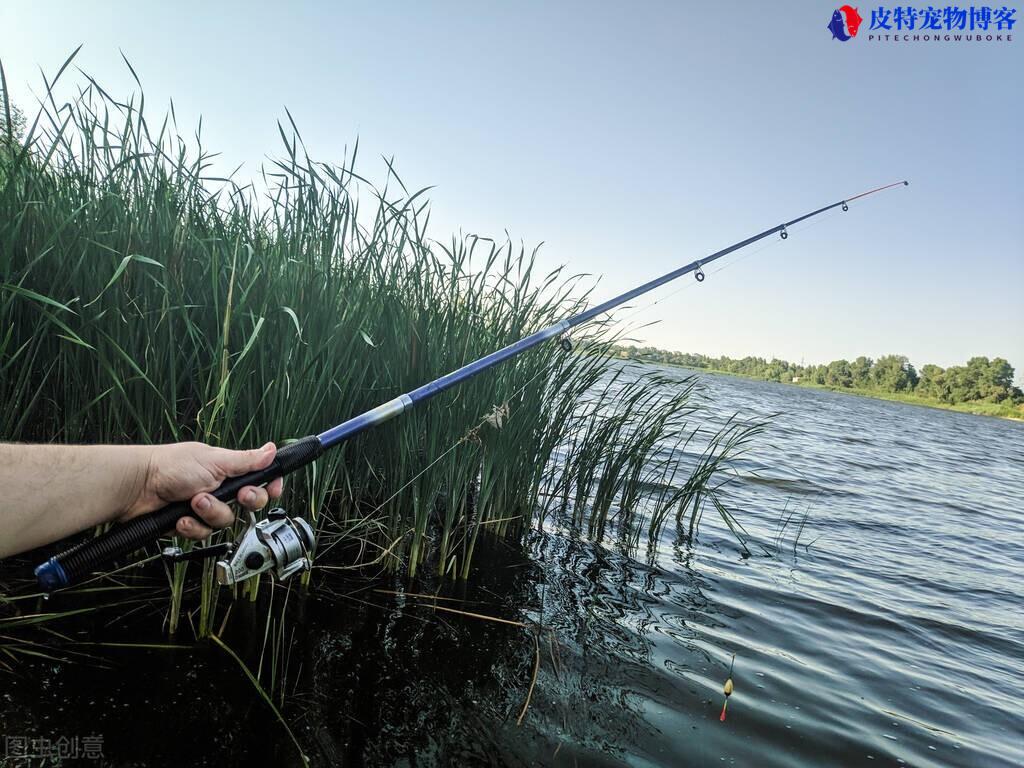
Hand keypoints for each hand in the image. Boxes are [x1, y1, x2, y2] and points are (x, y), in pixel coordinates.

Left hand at [123, 441, 284, 539]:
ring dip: (210, 513)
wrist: (137, 487)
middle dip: (243, 501)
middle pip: (248, 505)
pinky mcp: (190, 524)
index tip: (272, 488)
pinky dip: (192, 526)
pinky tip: (181, 517)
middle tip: (237, 495)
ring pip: (225, 522)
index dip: (268, 487)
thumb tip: (271, 450)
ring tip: (193, 502)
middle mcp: (219, 489)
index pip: (259, 480)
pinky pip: (203, 534)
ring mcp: (204, 508)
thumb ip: (246, 460)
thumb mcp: (214, 461)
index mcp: (228, 470)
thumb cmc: (170, 466)